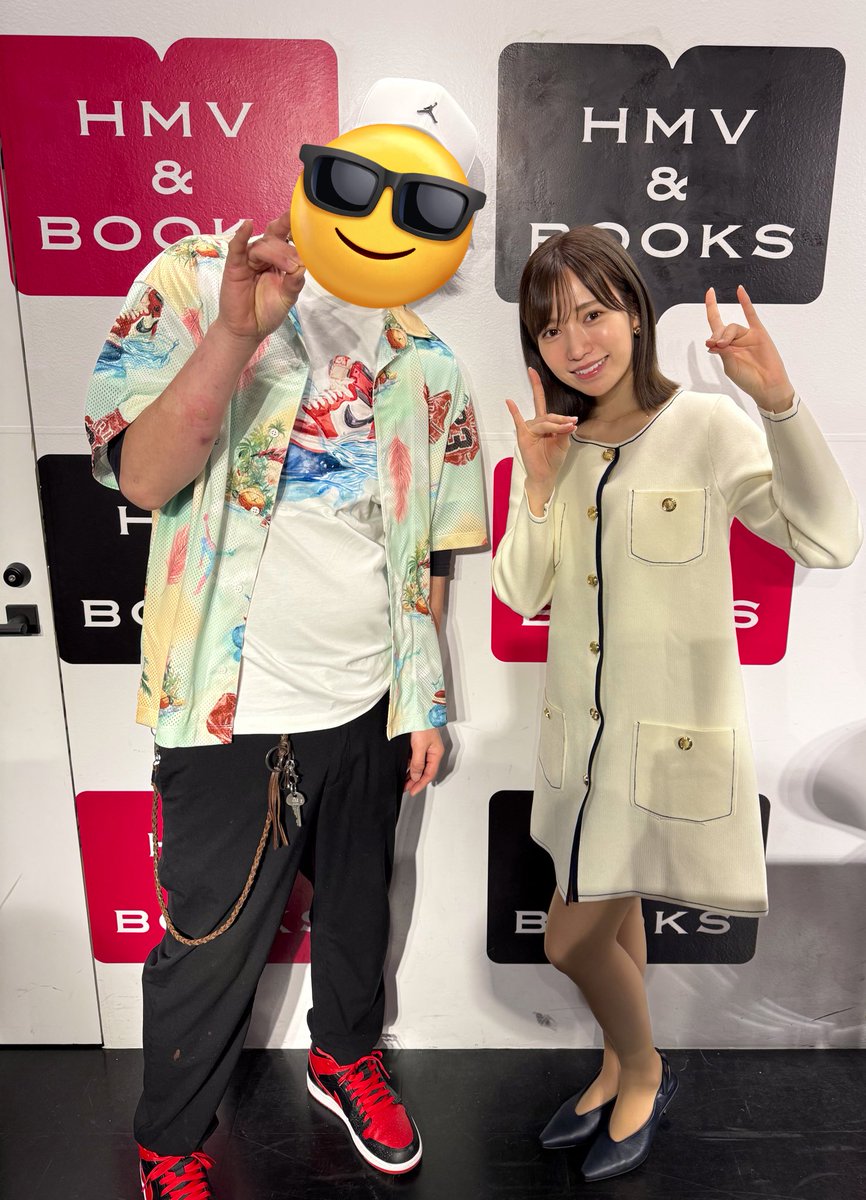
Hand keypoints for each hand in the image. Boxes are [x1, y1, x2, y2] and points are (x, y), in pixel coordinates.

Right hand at [217, 211, 305, 343]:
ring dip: (277, 253)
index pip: (284, 236)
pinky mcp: (234, 266)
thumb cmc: (266, 311)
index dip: (292, 225)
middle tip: (298, 260)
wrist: (248, 330)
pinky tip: (247, 226)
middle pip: (275, 239)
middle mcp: (262, 256)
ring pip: (262, 246)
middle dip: (288, 247)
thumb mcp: (287, 298)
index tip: (305, 218)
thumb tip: (303, 265)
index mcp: (277, 260)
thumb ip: (294, 282)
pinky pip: (237, 248)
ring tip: (288, 268)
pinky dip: (241, 236)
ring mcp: (248, 260)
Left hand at [405, 729, 444, 795]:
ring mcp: (425, 748)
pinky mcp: (418, 744)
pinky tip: (403, 769)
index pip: (429, 774)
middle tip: (405, 788)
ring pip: (419, 766)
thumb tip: (416, 776)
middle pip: (424, 771)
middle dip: (415, 781)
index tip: (412, 791)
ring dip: (411, 774)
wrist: (416, 709)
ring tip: (402, 781)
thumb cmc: (422, 724)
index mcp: (436, 753)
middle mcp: (432, 752)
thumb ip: (418, 762)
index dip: (420, 784)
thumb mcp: (419, 746)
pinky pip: (414, 759)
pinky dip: (409, 766)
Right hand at [505, 368, 576, 512]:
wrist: (545, 475)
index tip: (551, 394)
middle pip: (548, 415)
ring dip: (556, 426)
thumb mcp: (563, 444)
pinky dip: (514, 412)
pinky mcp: (523, 436)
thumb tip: (568, 423)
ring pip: (544, 422)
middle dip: (560, 419)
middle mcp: (536, 423)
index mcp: (545, 423)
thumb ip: (563, 431)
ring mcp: (529, 429)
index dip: (543, 393)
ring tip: (567, 429)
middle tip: (571, 424)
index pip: (542, 402)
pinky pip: (519, 421)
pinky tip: (510, 401)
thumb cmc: (552, 459)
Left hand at [705, 285, 794, 412]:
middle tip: (718, 346)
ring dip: (726, 334)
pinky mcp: (759, 334)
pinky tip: (740, 291)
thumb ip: (722, 353)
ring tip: (725, 345)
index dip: (711, 309)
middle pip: (722, 329)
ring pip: (733, 327)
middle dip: (717, 336)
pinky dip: (745, 303)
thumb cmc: (748, 379)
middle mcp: (735, 340)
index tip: (710, 294)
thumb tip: (712, 342)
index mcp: (725, 348)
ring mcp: (747, 336)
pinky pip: (751, 315)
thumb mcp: (730, 367)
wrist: (767, 385)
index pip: (715, 325)